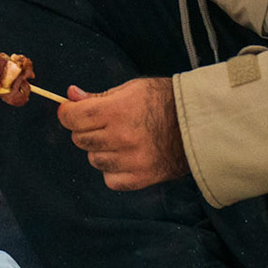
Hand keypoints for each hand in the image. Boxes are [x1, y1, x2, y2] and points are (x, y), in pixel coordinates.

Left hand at [58, 77, 189, 190]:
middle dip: (85, 130)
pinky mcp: (141, 178)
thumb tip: (70, 96)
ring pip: (94, 159)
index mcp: (117, 111)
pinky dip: (112, 170)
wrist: (200, 124)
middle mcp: (122, 137)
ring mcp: (131, 160)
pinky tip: (126, 157)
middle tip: (102, 124)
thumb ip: (98, 96)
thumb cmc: (165, 101)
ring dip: (100, 150)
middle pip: (80, 139)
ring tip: (119, 140)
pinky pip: (110, 179)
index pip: (73, 117)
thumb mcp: (131, 89)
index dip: (67, 113)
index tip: (71, 111)